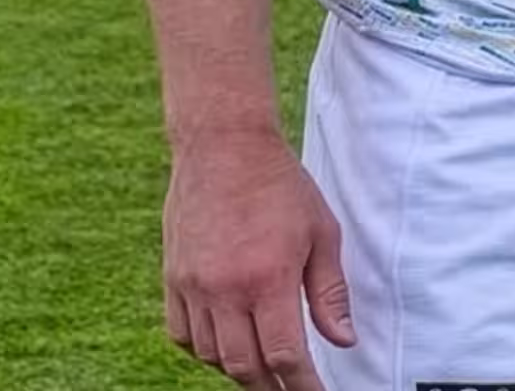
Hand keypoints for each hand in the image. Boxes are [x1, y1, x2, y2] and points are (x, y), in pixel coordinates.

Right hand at [161, 128, 355, 388]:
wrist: (224, 147)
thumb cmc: (281, 186)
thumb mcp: (322, 232)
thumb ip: (330, 292)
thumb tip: (342, 340)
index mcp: (268, 279)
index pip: (284, 355)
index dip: (301, 384)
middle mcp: (225, 290)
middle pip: (244, 366)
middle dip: (270, 386)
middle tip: (290, 386)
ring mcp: (192, 287)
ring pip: (212, 355)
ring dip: (239, 368)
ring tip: (263, 364)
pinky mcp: (172, 280)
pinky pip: (183, 335)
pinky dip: (205, 349)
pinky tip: (226, 342)